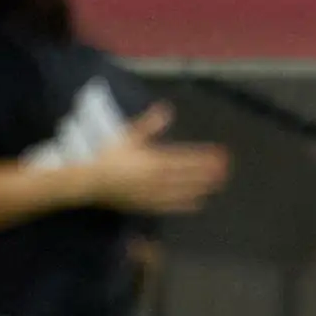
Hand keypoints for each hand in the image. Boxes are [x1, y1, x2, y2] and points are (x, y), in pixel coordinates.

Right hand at [84, 105, 228, 215]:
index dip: (203, 156)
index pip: (184, 158)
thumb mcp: (129, 136)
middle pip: (187, 175)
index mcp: (152, 160)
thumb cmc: (108, 155)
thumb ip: (149, 124)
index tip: (219, 153)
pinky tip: (199, 202)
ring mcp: (152, 194)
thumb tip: (166, 109)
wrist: (89, 180)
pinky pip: (170, 206)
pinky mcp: (147, 205)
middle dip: (207, 171)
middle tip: (226, 168)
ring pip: (182, 191)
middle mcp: (155, 178)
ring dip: (201, 186)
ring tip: (218, 183)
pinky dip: (185, 204)